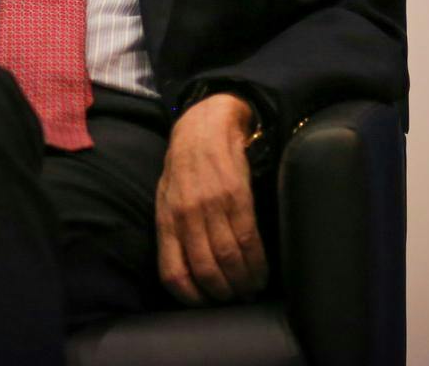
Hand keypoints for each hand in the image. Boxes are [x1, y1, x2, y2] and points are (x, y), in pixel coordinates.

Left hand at [156, 91, 267, 304]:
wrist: (206, 125)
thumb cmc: (185, 166)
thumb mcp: (167, 198)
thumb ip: (173, 231)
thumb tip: (186, 269)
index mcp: (167, 220)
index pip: (173, 272)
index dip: (191, 296)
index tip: (207, 303)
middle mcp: (188, 215)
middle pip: (206, 270)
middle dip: (224, 293)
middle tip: (236, 299)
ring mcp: (213, 206)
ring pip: (229, 258)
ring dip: (244, 282)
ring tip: (251, 290)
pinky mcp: (237, 195)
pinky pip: (249, 239)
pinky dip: (257, 262)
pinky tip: (261, 271)